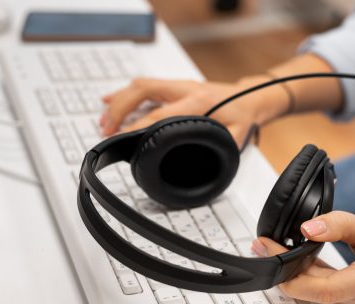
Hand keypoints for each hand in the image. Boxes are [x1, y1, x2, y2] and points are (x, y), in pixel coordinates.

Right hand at [99, 76, 288, 146]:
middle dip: (120, 109)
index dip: (139, 125)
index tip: (123, 137)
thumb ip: (219, 148)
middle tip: (106, 129)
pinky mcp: (173, 86)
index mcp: (198, 102)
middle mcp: (185, 89)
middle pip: (142, 90)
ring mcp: (178, 85)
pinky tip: (108, 100)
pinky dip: (124, 93)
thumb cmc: (243, 116)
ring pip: (140, 85)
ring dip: (118, 101)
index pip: (161, 113)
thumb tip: (201, 166)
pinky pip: (144, 85)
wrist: (251, 96)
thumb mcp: (236, 136)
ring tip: (103, 121)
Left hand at [251, 211, 354, 303]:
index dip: (290, 274)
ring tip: (281, 251)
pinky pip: (332, 295)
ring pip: (322, 295)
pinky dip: (315, 279)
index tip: (270, 252)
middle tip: (267, 246)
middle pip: (318, 292)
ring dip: (299, 274)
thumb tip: (307, 228)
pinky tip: (304, 262)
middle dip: (288, 270)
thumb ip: (337, 225)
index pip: (323, 289)